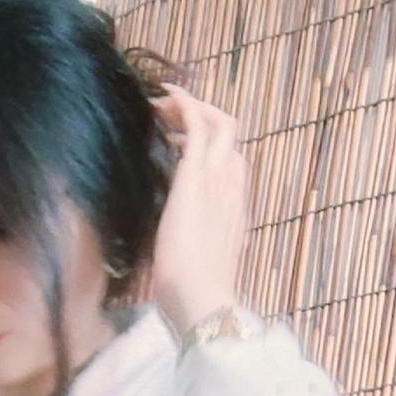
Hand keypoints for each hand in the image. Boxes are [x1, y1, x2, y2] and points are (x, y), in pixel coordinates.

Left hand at [149, 85, 249, 338]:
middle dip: (203, 118)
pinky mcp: (196, 174)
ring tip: (161, 102)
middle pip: (230, 135)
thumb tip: (173, 257)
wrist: (199, 300)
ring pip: (218, 122)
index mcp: (233, 211)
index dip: (207, 146)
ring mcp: (218, 178)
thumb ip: (191, 251)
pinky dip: (183, 102)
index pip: (229, 163)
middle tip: (170, 115)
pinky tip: (163, 94)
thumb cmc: (192, 296)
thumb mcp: (195, 266)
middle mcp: (232, 188)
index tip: (178, 141)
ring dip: (191, 106)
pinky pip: (197, 121)